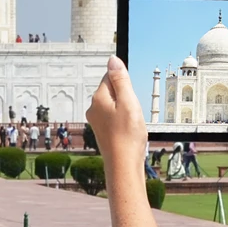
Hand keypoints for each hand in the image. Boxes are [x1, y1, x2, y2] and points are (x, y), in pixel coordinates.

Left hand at [87, 57, 146, 175]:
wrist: (123, 166)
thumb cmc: (128, 136)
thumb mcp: (128, 102)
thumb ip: (120, 80)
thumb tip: (112, 60)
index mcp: (98, 98)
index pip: (110, 77)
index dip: (125, 85)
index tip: (132, 97)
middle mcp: (93, 108)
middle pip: (113, 91)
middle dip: (126, 98)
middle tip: (133, 113)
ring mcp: (96, 121)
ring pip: (115, 106)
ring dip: (126, 111)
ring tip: (132, 125)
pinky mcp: (102, 131)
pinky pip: (115, 118)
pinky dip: (124, 122)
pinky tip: (129, 132)